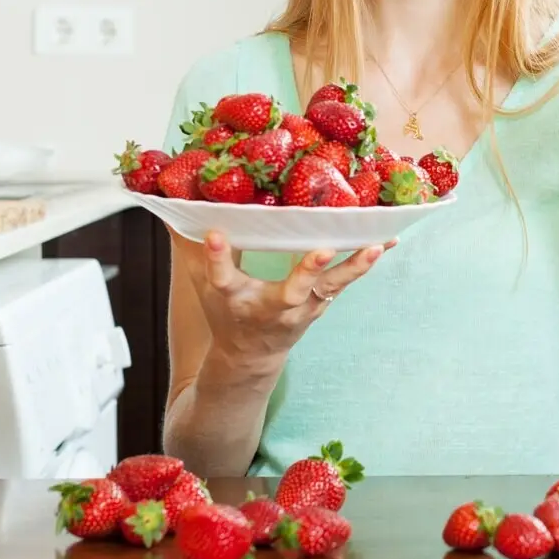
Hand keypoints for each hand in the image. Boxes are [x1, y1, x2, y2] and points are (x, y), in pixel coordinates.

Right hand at [187, 229, 392, 364]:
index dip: (216, 258)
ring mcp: (303, 306)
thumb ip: (189, 244)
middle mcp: (272, 305)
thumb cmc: (226, 312)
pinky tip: (390, 238)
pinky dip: (368, 260)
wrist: (251, 356)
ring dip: (354, 268)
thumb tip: (169, 202)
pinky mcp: (322, 300)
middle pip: (291, 290)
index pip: (221, 276)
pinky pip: (348, 280)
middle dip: (306, 271)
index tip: (215, 235)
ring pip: (331, 286)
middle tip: (323, 250)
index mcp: (234, 297)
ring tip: (375, 246)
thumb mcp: (201, 283)